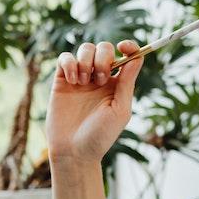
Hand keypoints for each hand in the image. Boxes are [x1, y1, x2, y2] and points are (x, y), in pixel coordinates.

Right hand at [46, 39, 143, 163]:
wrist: (73, 151)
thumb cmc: (100, 136)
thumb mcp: (120, 110)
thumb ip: (127, 83)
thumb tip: (136, 56)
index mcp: (117, 84)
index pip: (126, 56)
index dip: (128, 46)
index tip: (124, 47)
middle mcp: (99, 78)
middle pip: (104, 48)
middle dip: (103, 57)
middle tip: (101, 79)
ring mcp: (80, 78)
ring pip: (85, 49)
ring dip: (86, 60)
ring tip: (83, 82)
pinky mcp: (62, 81)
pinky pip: (65, 58)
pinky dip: (70, 63)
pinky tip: (72, 80)